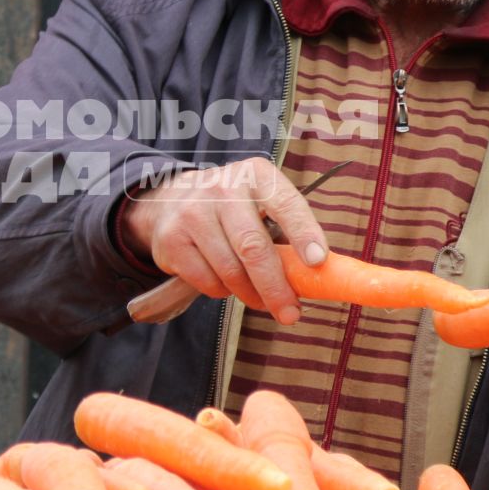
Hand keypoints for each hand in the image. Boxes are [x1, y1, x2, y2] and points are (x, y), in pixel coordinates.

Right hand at [117, 156, 329, 324]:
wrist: (170, 200)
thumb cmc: (233, 207)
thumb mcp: (261, 201)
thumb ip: (287, 230)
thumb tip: (317, 275)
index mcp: (256, 175)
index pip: (285, 204)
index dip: (304, 234)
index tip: (318, 262)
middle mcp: (222, 189)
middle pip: (253, 248)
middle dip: (275, 287)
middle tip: (290, 313)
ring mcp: (192, 213)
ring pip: (230, 272)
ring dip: (251, 295)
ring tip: (261, 299)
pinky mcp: (172, 240)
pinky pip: (207, 282)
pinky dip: (223, 291)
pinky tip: (226, 282)